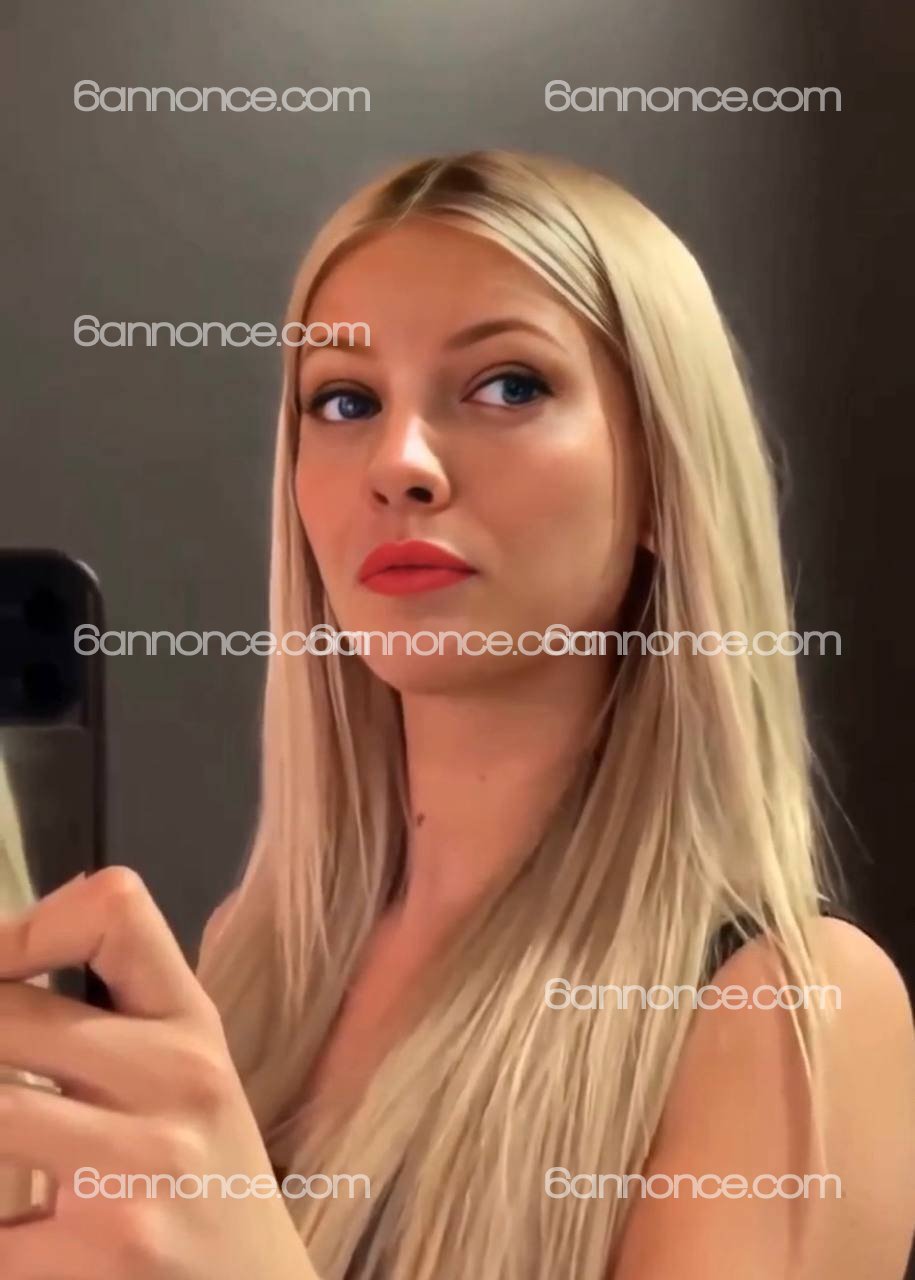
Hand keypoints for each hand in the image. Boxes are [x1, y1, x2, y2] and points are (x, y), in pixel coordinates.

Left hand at [0, 867, 314, 1278]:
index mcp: (190, 1026)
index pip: (113, 911)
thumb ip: (113, 1020)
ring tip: (0, 1141)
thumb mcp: (187, 1082)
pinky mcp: (98, 1257)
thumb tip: (1, 962)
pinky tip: (14, 1223)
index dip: (21, 928)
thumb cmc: (202, 1184)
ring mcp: (135, 1172)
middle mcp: (175, 1081)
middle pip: (5, 1015)